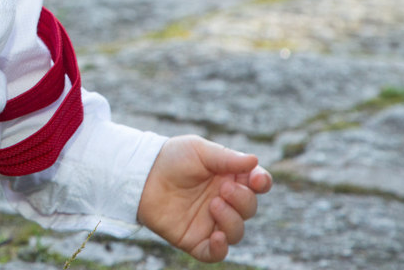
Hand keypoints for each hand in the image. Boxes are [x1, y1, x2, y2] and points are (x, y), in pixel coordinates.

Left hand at [135, 135, 272, 262]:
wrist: (141, 174)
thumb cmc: (171, 158)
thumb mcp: (199, 150)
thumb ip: (226, 158)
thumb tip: (254, 161)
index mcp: (230, 177)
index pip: (256, 184)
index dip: (262, 183)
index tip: (257, 180)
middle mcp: (224, 201)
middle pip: (249, 208)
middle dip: (242, 199)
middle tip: (224, 188)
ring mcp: (210, 222)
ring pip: (236, 232)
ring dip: (231, 220)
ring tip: (213, 204)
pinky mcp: (194, 239)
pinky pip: (215, 253)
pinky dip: (221, 249)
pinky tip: (217, 236)